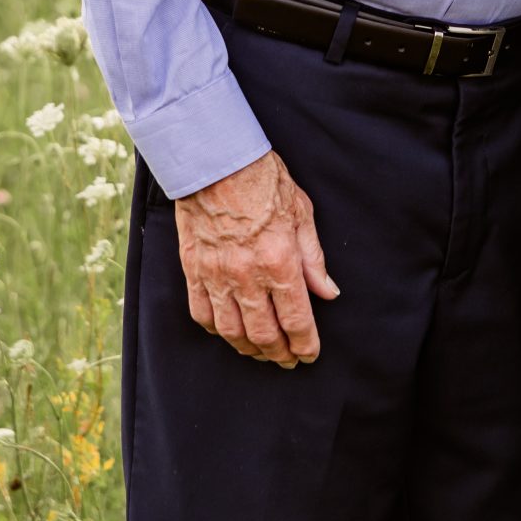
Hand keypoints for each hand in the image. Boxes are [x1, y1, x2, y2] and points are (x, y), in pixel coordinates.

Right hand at [174, 151, 338, 368]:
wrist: (215, 160)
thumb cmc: (263, 180)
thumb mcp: (301, 213)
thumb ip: (314, 259)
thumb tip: (328, 293)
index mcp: (279, 261)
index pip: (295, 319)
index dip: (305, 344)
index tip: (309, 354)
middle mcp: (246, 275)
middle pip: (264, 334)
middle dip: (279, 353)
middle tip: (288, 360)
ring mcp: (216, 275)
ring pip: (232, 331)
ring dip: (249, 348)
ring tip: (262, 352)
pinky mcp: (193, 270)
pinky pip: (202, 313)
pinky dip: (217, 330)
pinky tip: (229, 331)